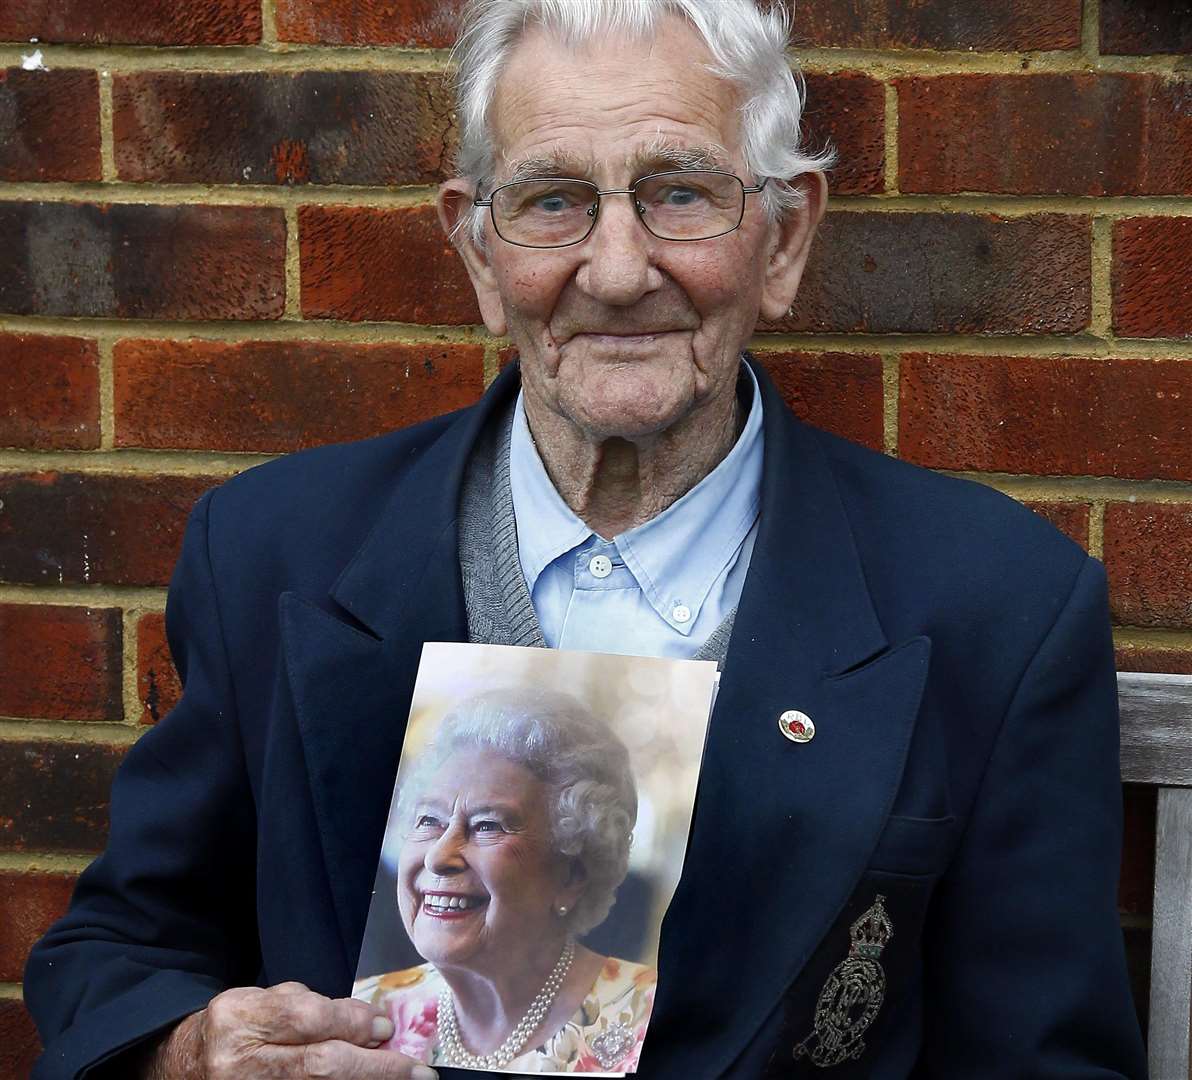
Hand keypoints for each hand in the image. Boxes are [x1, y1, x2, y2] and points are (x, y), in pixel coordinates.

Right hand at [142, 982, 437, 1079]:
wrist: (186, 1066)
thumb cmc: (239, 1027)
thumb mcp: (269, 1001)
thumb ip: (317, 1009)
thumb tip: (376, 1025)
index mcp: (240, 1018)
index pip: (309, 1020)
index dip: (355, 1024)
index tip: (388, 1028)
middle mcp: (238, 1063)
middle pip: (320, 1067)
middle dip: (376, 1069)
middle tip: (417, 1071)